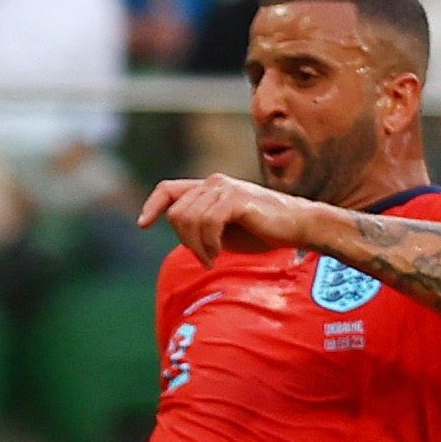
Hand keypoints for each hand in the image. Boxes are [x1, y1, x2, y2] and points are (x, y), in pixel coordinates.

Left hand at [136, 174, 321, 266]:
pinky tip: (217, 254)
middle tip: (205, 259)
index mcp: (209, 188)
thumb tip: (180, 234)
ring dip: (196, 247)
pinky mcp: (236, 198)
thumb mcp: (223, 229)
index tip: (142, 225)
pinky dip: (207, 244)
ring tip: (212, 259)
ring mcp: (225, 188)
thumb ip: (201, 226)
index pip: (168, 189)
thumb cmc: (262, 231)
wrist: (297, 226)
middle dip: (184, 241)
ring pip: (187, 219)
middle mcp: (214, 183)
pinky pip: (206, 223)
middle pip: (175, 213)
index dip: (152, 205)